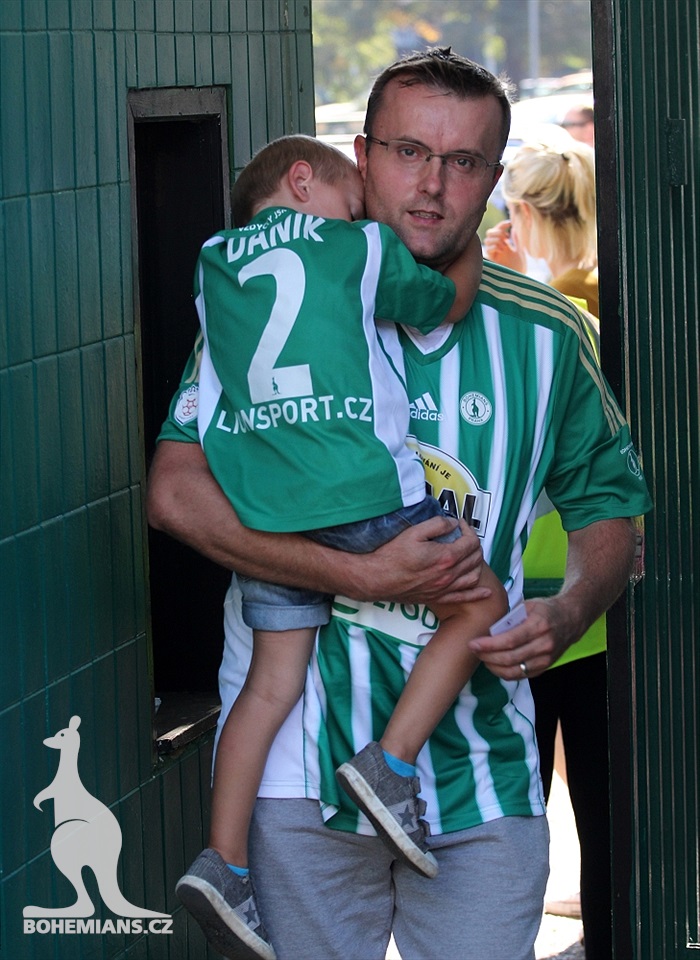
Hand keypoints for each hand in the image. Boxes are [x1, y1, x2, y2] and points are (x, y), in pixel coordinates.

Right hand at [345, 518, 487, 605]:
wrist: (376, 579)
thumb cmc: (391, 555)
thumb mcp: (413, 532)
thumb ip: (437, 525)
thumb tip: (453, 524)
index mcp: (445, 557)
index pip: (471, 542)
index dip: (469, 529)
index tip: (460, 524)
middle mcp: (449, 575)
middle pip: (475, 558)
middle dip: (474, 543)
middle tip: (464, 535)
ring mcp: (444, 588)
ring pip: (473, 576)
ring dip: (477, 563)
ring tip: (470, 554)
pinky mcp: (437, 597)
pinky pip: (463, 597)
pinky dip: (477, 594)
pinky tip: (486, 592)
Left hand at [467, 596, 582, 679]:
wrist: (571, 620)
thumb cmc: (545, 610)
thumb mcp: (528, 606)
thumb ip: (510, 618)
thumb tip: (489, 630)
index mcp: (539, 625)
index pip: (510, 640)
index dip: (489, 645)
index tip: (473, 643)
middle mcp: (545, 645)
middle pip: (510, 658)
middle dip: (487, 656)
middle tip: (474, 649)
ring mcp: (546, 659)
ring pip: (514, 671)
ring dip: (494, 667)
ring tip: (482, 657)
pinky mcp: (545, 668)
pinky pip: (521, 675)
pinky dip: (505, 673)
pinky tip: (495, 664)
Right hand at [483, 220, 524, 272]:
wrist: (518, 279)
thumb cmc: (519, 267)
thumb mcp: (520, 251)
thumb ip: (516, 240)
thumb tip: (514, 229)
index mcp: (503, 244)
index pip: (498, 229)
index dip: (502, 225)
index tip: (510, 223)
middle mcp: (496, 248)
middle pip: (489, 232)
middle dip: (498, 231)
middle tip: (506, 237)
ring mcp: (493, 254)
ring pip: (487, 239)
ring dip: (497, 239)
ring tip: (505, 246)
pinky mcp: (490, 260)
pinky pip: (488, 248)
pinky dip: (495, 246)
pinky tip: (502, 250)